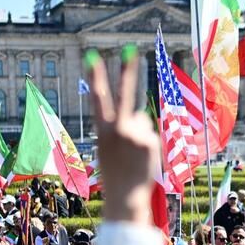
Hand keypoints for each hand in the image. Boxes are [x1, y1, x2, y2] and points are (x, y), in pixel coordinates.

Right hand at [85, 46, 155, 225]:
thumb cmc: (115, 173)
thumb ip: (120, 130)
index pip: (98, 98)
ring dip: (140, 133)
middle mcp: (118, 129)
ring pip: (142, 120)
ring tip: (134, 154)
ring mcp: (135, 134)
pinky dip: (148, 143)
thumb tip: (140, 116)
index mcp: (103, 130)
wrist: (125, 195)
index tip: (94, 57)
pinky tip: (142, 158)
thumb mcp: (110, 149)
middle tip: (130, 49)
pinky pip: (150, 132)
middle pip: (124, 94)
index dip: (96, 77)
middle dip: (126, 72)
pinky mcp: (150, 140)